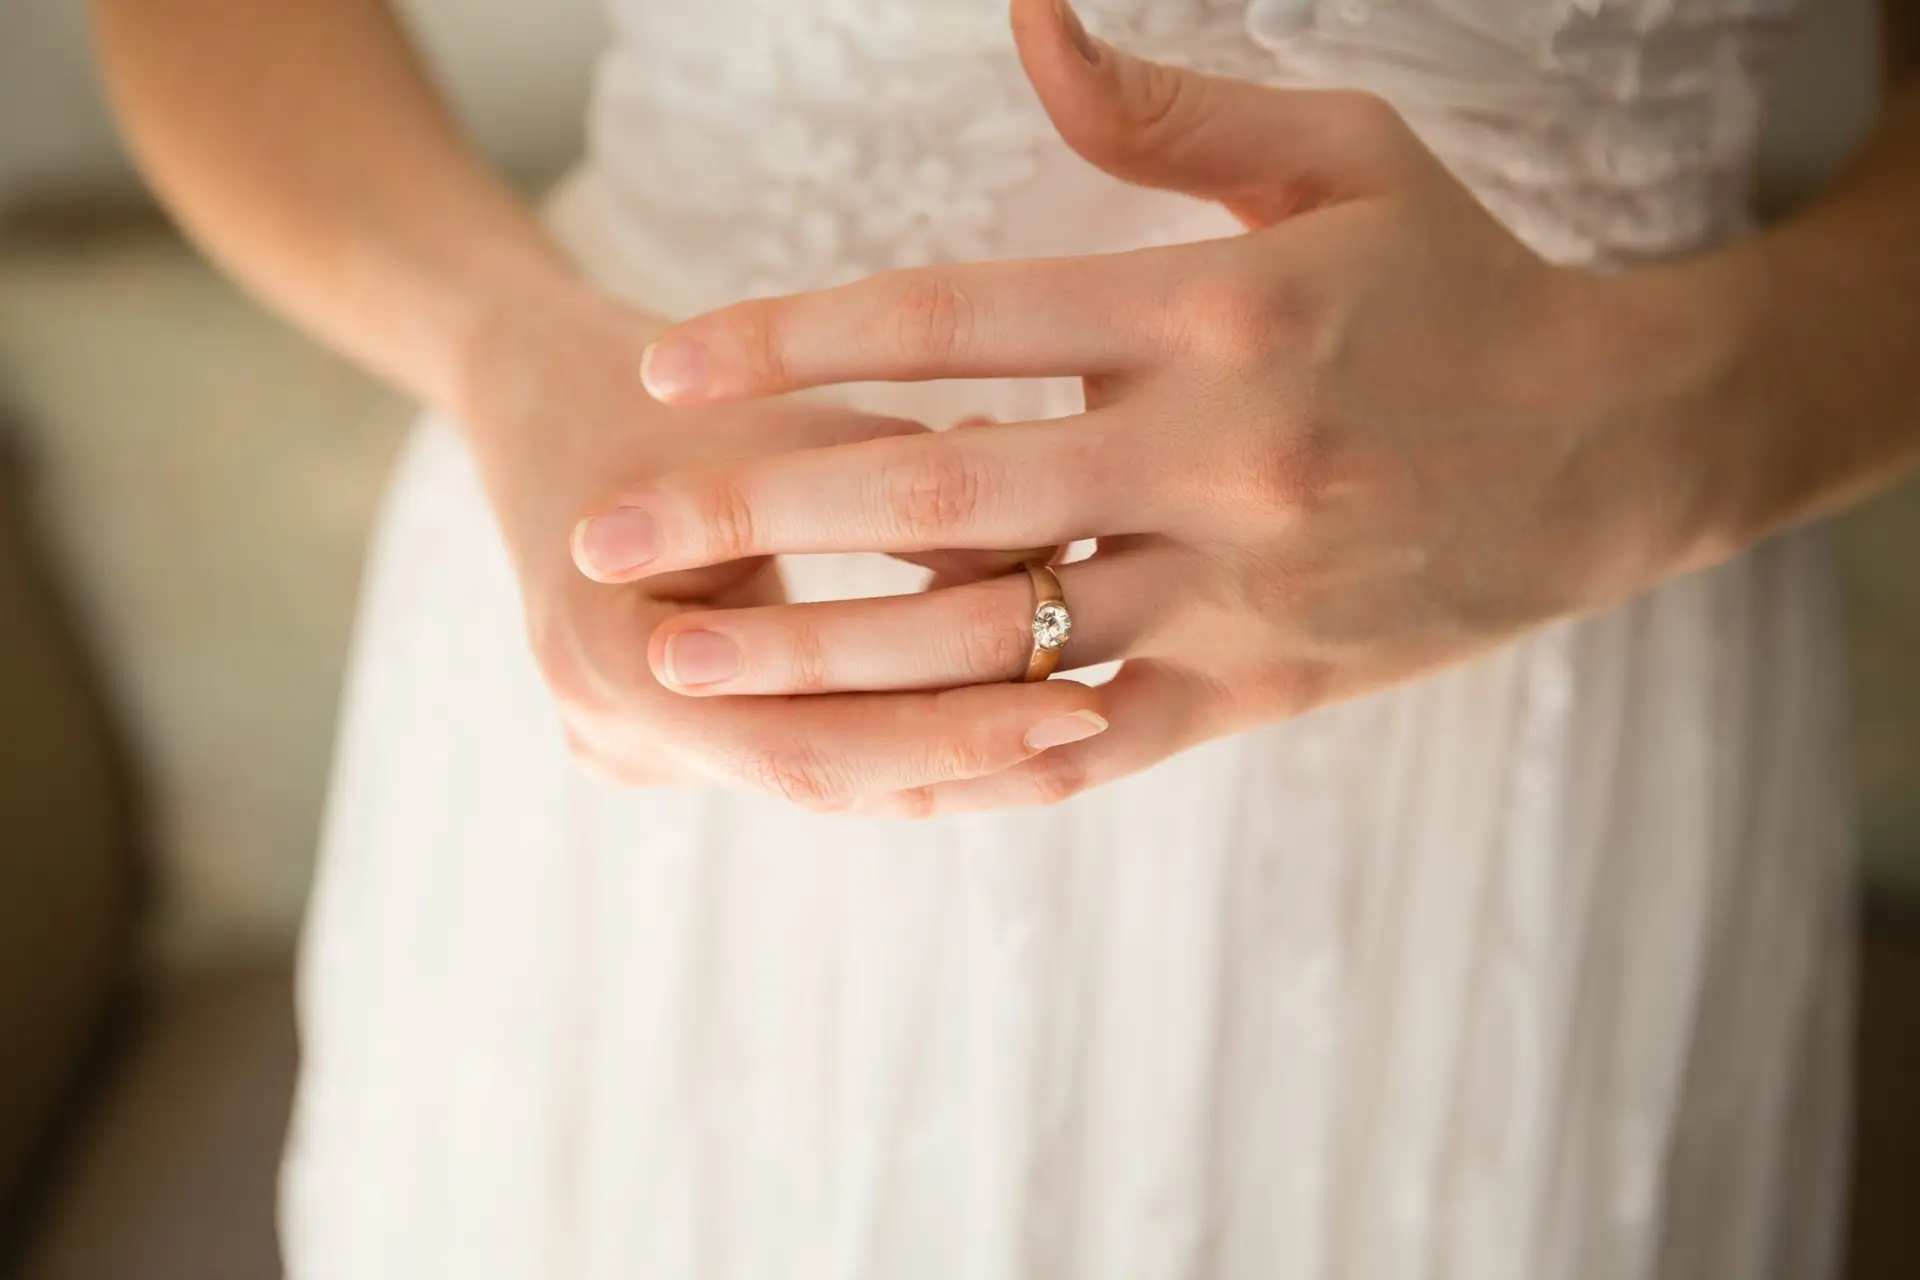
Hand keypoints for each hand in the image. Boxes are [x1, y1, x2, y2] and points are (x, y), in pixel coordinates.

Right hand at [455, 273, 1109, 805]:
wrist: (539, 395)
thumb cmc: (663, 390)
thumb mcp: (784, 422)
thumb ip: (911, 494)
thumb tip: (1064, 564)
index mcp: (602, 661)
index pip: (805, 748)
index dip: (951, 739)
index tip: (1084, 708)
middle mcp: (607, 731)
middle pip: (824, 779)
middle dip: (970, 755)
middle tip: (1105, 720)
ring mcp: (630, 747)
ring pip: (823, 775)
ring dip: (947, 751)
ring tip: (1083, 718)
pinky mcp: (666, 738)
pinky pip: (800, 748)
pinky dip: (897, 730)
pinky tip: (1006, 709)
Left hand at [567, 0, 1695, 813]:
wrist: (1613, 447)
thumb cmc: (1455, 284)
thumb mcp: (1336, 156)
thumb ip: (1166, 107)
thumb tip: (1025, 15)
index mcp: (1212, 309)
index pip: (959, 316)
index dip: (797, 335)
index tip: (667, 362)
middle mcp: (1215, 453)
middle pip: (943, 489)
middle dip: (756, 513)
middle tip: (603, 538)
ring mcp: (1237, 584)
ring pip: (999, 634)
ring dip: (824, 651)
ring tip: (684, 662)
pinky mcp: (1264, 685)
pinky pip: (1097, 735)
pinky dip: (973, 748)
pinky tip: (850, 759)